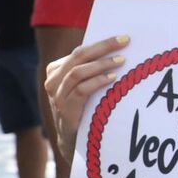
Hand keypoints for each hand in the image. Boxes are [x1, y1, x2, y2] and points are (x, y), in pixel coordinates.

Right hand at [45, 36, 131, 158]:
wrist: (72, 140)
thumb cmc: (83, 107)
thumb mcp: (82, 85)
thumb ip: (90, 69)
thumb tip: (116, 48)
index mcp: (56, 71)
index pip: (79, 51)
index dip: (101, 43)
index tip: (123, 38)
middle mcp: (53, 81)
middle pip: (78, 57)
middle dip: (103, 47)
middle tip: (125, 42)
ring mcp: (57, 96)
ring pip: (77, 72)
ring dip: (101, 64)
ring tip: (121, 60)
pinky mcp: (65, 109)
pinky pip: (80, 90)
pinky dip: (97, 81)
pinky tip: (112, 78)